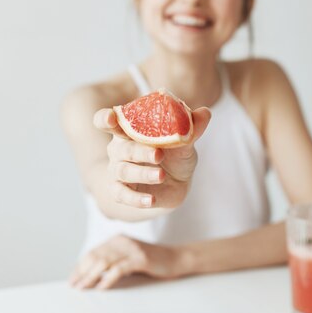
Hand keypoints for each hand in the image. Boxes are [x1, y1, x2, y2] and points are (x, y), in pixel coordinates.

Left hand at [70, 235, 179, 288]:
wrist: (177, 258)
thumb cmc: (153, 263)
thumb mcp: (129, 260)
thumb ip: (113, 264)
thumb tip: (91, 278)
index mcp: (117, 240)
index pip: (93, 252)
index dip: (80, 267)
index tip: (72, 280)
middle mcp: (122, 241)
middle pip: (96, 256)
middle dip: (82, 272)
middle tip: (74, 286)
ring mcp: (131, 248)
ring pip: (104, 262)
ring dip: (90, 276)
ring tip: (83, 288)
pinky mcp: (140, 258)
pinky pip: (119, 268)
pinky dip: (107, 279)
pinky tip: (101, 288)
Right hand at [93, 106, 210, 209]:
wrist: (178, 184)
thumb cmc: (175, 155)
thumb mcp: (185, 142)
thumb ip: (191, 127)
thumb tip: (205, 112)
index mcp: (129, 130)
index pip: (107, 121)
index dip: (105, 118)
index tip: (112, 117)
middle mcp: (119, 149)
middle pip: (121, 148)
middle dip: (140, 151)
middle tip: (159, 154)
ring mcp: (118, 170)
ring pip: (123, 171)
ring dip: (143, 174)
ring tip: (161, 175)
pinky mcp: (122, 191)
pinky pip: (122, 195)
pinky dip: (136, 199)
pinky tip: (151, 200)